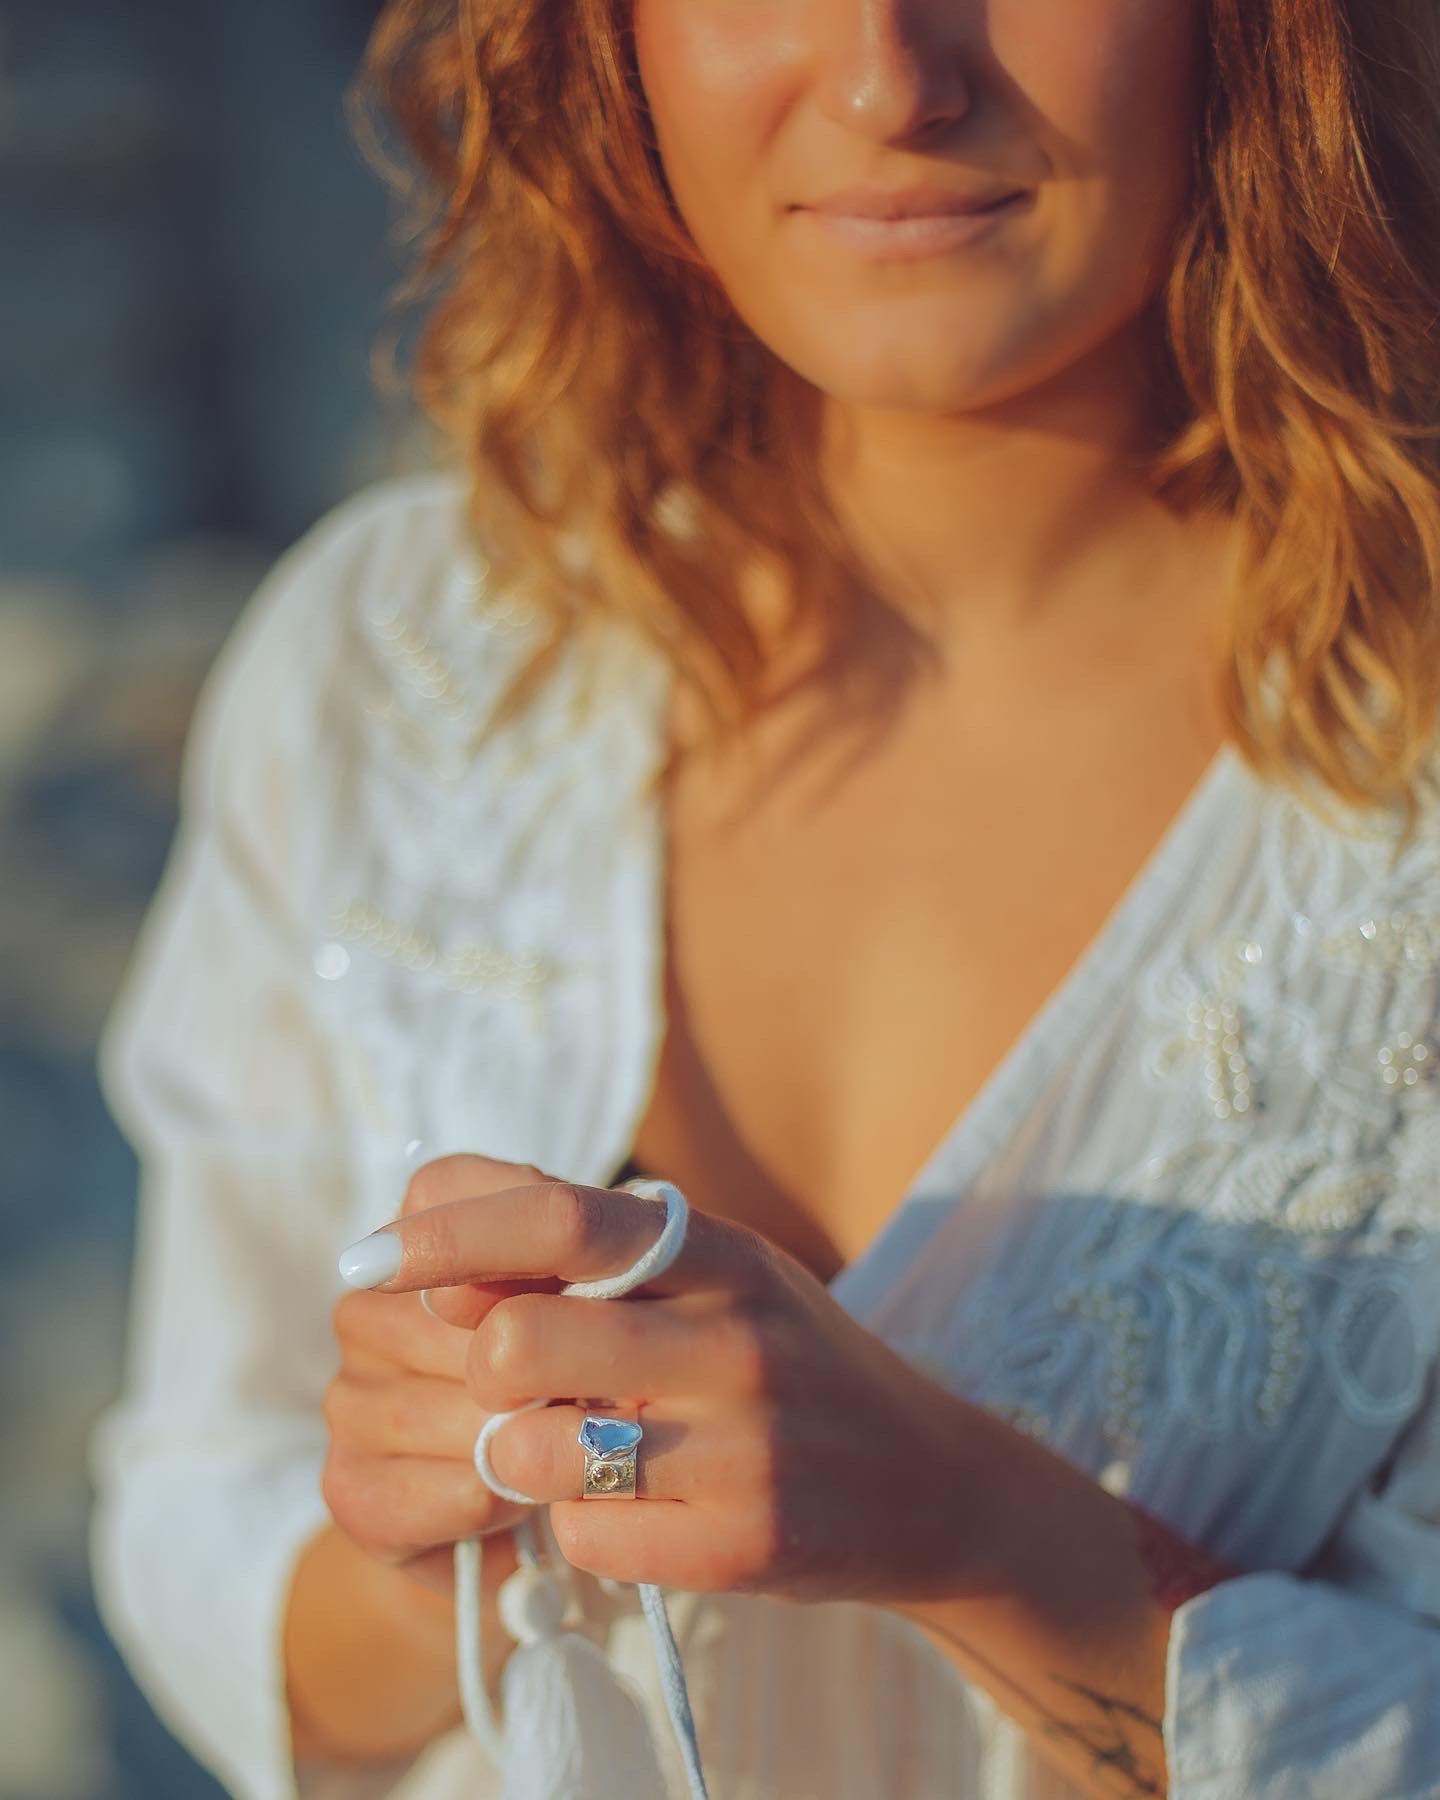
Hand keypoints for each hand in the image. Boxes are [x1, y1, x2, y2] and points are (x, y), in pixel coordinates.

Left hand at [336, 1152, 973, 1605]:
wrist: (927, 1481)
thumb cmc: (781, 1356)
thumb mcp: (713, 1266)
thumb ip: (587, 1233)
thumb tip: (431, 1205)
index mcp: (720, 1251)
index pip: (555, 1217)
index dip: (443, 1233)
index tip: (363, 1256)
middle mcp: (737, 1338)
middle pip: (521, 1341)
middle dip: (476, 1368)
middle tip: (494, 1383)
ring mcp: (745, 1447)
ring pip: (537, 1452)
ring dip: (517, 1459)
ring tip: (562, 1450)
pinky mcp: (745, 1545)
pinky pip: (585, 1540)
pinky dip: (576, 1530)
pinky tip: (626, 1510)